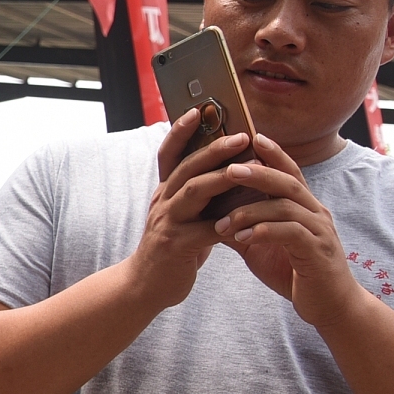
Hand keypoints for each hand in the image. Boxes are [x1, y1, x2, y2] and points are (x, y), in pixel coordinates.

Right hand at [127, 109, 252, 310]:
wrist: (146, 285)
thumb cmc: (174, 247)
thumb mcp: (182, 214)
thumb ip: (200, 194)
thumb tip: (231, 169)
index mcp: (165, 190)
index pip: (169, 153)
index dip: (180, 130)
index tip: (198, 108)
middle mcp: (162, 201)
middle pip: (186, 167)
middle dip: (214, 148)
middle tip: (241, 136)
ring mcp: (167, 222)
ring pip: (193, 191)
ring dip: (222, 177)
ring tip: (248, 167)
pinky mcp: (176, 245)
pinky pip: (206, 230)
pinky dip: (228, 223)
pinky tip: (248, 218)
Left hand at [209, 135, 360, 327]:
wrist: (328, 306)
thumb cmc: (294, 272)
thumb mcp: (262, 245)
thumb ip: (243, 225)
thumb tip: (209, 212)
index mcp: (304, 207)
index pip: (288, 172)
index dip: (272, 154)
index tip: (250, 136)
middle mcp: (315, 213)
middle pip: (287, 182)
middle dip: (258, 173)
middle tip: (229, 169)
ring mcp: (319, 231)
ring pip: (286, 207)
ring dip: (251, 211)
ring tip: (223, 221)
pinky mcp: (318, 252)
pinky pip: (291, 233)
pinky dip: (265, 232)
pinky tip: (243, 238)